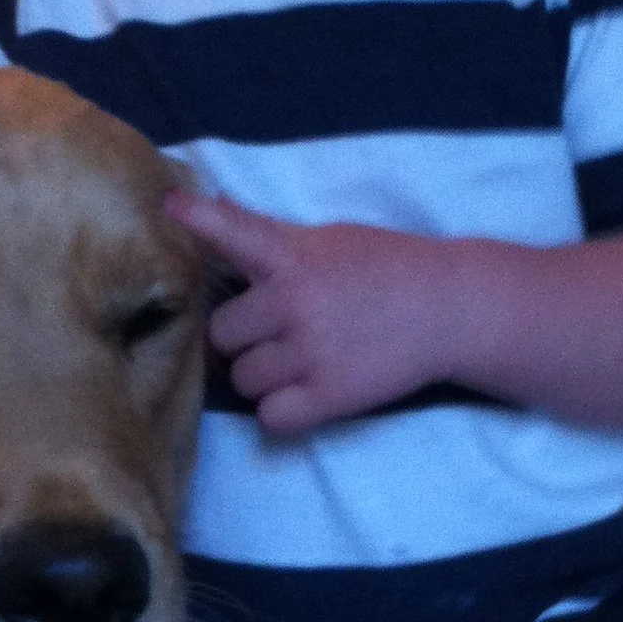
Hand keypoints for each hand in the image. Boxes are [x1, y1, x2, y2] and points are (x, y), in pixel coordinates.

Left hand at [166, 190, 458, 434]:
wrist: (453, 308)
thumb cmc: (388, 268)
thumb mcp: (330, 241)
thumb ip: (269, 239)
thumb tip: (208, 210)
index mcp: (295, 255)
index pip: (235, 232)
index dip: (198, 219)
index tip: (169, 205)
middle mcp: (296, 301)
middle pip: (222, 334)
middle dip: (243, 338)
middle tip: (276, 333)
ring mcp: (312, 351)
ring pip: (243, 379)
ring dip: (262, 376)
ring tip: (298, 362)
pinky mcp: (333, 395)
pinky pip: (271, 417)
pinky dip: (281, 410)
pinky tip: (304, 392)